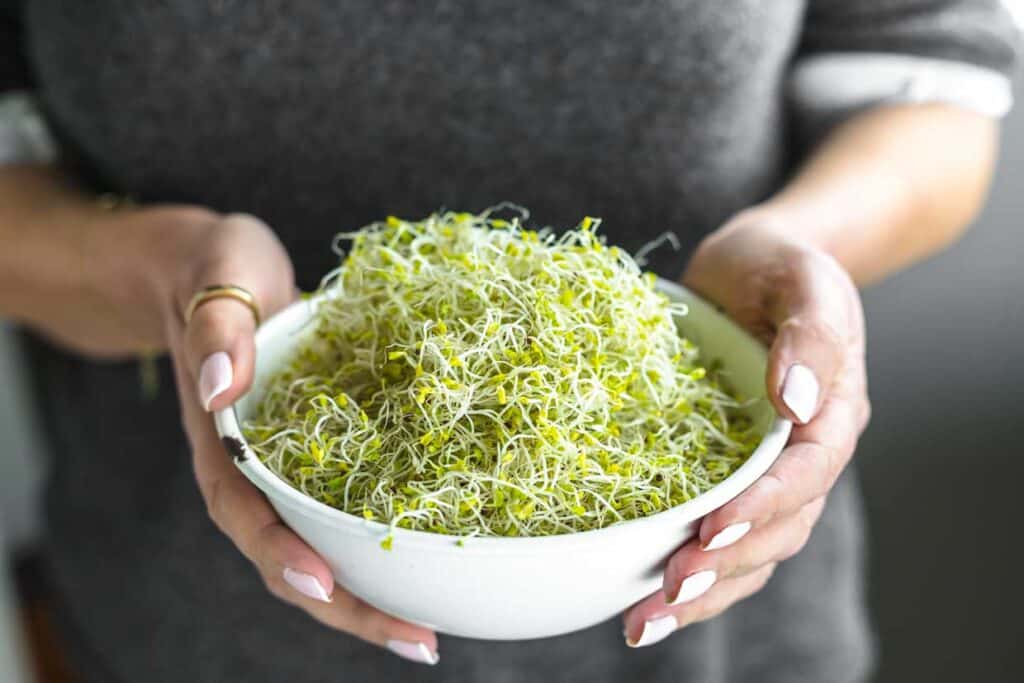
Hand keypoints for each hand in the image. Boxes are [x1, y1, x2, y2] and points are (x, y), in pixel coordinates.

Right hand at [119, 207, 439, 663]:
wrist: (210, 269)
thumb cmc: (213, 267)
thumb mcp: (218, 276)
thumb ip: (216, 328)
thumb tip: (221, 385)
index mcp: (222, 438)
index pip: (245, 512)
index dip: (281, 553)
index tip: (325, 585)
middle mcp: (252, 467)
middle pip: (289, 554)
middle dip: (347, 605)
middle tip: (417, 640)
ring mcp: (283, 466)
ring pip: (318, 545)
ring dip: (368, 593)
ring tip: (427, 629)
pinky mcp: (315, 452)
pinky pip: (341, 509)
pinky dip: (375, 544)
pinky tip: (423, 564)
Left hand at [622, 210, 869, 646]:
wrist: (751, 268)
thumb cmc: (777, 266)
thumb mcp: (801, 278)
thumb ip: (810, 333)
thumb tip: (797, 401)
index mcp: (831, 414)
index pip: (804, 475)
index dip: (760, 506)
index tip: (710, 528)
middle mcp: (802, 455)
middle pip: (777, 530)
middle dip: (724, 565)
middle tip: (667, 592)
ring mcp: (766, 472)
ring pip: (749, 549)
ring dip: (702, 590)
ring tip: (643, 622)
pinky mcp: (727, 475)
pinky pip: (718, 536)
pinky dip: (690, 571)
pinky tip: (642, 600)